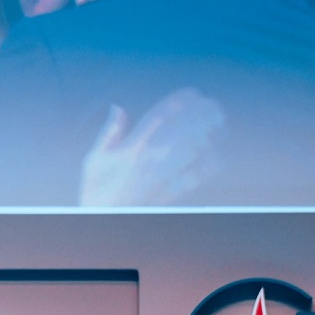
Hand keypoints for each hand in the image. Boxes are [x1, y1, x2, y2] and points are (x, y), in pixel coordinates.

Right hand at [79, 87, 224, 206]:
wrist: (103, 220)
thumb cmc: (96, 192)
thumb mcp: (95, 158)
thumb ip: (110, 131)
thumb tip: (118, 108)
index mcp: (133, 146)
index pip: (161, 115)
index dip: (180, 101)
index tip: (192, 93)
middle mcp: (151, 158)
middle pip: (183, 128)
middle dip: (201, 114)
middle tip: (213, 106)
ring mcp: (163, 176)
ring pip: (193, 148)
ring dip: (208, 134)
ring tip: (219, 123)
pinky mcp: (171, 194)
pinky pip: (196, 177)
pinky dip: (209, 165)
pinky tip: (217, 155)